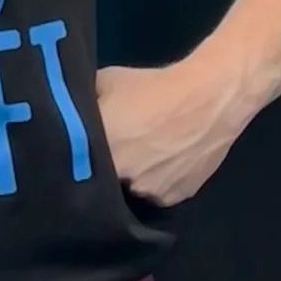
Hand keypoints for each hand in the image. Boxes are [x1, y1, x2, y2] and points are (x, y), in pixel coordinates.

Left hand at [93, 60, 248, 208]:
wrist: (208, 97)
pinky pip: (156, 195)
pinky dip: (157, 182)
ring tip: (144, 155)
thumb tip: (72, 114)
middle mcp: (122, 177)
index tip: (86, 149)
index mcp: (101, 149)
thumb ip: (87, 104)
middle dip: (107, 169)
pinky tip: (164, 161)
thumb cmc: (154, 85)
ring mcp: (148, 192)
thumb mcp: (107, 82)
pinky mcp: (172, 198)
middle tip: (118, 150)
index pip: (79, 164)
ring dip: (132, 178)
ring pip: (131, 191)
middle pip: (104, 182)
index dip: (80, 158)